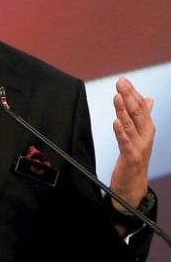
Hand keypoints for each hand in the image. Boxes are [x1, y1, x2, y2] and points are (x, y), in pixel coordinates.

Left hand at [108, 77, 154, 210]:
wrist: (134, 185)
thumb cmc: (135, 158)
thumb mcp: (140, 135)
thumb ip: (142, 117)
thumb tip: (149, 99)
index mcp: (147, 129)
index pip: (141, 107)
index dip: (132, 93)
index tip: (123, 80)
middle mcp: (146, 136)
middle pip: (138, 113)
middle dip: (129, 96)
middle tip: (121, 83)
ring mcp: (140, 147)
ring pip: (131, 125)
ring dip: (124, 110)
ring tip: (117, 97)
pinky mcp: (131, 157)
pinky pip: (125, 143)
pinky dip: (121, 132)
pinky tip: (115, 122)